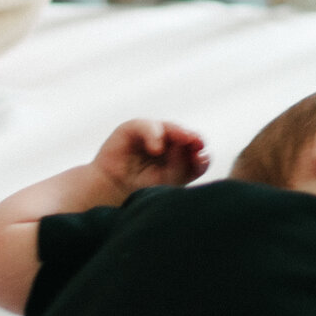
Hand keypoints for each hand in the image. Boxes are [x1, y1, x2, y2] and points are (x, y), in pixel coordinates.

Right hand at [91, 120, 207, 197]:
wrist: (111, 190)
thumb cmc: (141, 187)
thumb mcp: (166, 181)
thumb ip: (182, 168)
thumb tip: (199, 154)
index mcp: (178, 154)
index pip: (194, 150)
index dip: (199, 153)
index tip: (203, 159)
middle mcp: (165, 141)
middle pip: (183, 136)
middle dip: (192, 139)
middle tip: (198, 144)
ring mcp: (148, 133)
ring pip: (168, 127)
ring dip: (178, 133)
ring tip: (184, 141)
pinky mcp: (130, 129)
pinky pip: (144, 126)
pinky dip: (153, 134)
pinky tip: (157, 148)